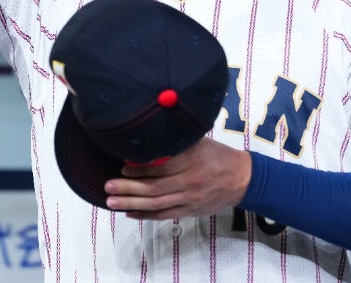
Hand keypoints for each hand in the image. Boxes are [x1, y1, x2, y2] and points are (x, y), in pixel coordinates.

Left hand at [104, 137, 250, 219]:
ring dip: (131, 203)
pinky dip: (145, 215)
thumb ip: (177, 141)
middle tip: (108, 186)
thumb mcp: (200, 141)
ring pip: (157, 204)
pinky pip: (164, 215)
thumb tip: (148, 135)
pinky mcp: (190, 211)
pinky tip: (129, 213)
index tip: (122, 165)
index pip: (162, 166)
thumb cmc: (218, 155)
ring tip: (112, 201)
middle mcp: (191, 181)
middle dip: (128, 188)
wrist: (242, 179)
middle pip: (155, 187)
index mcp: (193, 160)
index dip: (140, 167)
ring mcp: (190, 198)